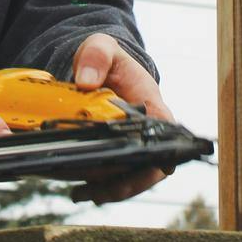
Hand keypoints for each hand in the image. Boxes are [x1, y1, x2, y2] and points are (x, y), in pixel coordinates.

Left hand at [68, 33, 176, 204]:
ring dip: (107, 190)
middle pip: (145, 166)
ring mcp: (130, 147)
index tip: (158, 169)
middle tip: (97, 189)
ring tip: (81, 194)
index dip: (163, 154)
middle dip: (124, 181)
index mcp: (152, 107)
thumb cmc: (105, 60)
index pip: (164, 133)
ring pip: (127, 176)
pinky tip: (77, 191)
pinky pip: (109, 177)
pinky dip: (95, 187)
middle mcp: (146, 133)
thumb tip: (86, 81)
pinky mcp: (113, 156)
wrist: (97, 69)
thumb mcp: (100, 47)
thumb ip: (96, 56)